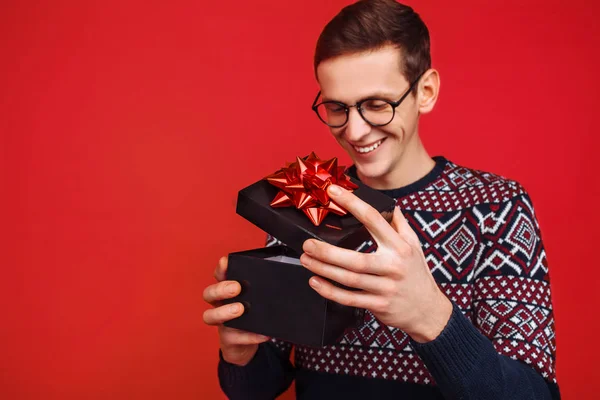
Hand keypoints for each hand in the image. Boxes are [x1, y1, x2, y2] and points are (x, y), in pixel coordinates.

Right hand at [203, 256, 270, 365]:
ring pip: (210, 316)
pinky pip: (234, 338)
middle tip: (236, 288)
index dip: (220, 269)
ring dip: (225, 311)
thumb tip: (276, 278)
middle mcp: (219, 305)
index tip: (226, 262)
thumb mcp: (254, 300)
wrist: (245, 346)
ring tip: (241, 309)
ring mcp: (221, 323)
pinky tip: (263, 333)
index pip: (218, 276)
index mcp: (225, 292)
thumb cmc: (250, 317)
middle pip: (209, 293)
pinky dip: (249, 336)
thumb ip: (259, 290)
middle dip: (221, 289)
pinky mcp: (227, 339)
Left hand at [299, 185, 451, 342]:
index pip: (374, 219)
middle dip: (328, 251)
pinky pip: (350, 298)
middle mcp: (392, 266)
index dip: (352, 203)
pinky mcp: (378, 305)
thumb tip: (391, 205)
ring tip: (306, 259)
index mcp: (400, 247)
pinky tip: (315, 282)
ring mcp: (385, 288)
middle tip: (308, 244)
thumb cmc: (417, 274)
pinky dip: (330, 291)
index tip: (333, 192)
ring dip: (323, 269)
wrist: (428, 310)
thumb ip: (400, 225)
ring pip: (349, 279)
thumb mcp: (414, 245)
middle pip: (356, 258)